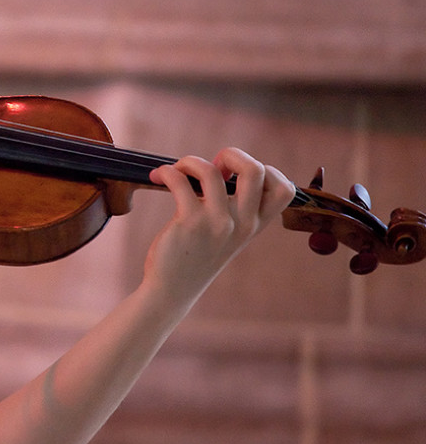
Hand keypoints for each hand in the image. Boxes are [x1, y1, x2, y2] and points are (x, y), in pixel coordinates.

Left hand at [144, 147, 294, 304]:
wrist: (173, 288)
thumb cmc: (197, 254)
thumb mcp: (229, 233)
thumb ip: (237, 207)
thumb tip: (222, 166)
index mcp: (256, 224)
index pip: (285, 189)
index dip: (265, 170)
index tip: (237, 177)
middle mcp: (242, 223)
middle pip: (256, 170)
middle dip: (232, 155)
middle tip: (212, 168)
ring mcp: (217, 223)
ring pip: (211, 171)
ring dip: (190, 161)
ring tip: (177, 170)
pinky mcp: (189, 223)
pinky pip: (179, 181)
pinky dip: (167, 172)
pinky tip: (159, 177)